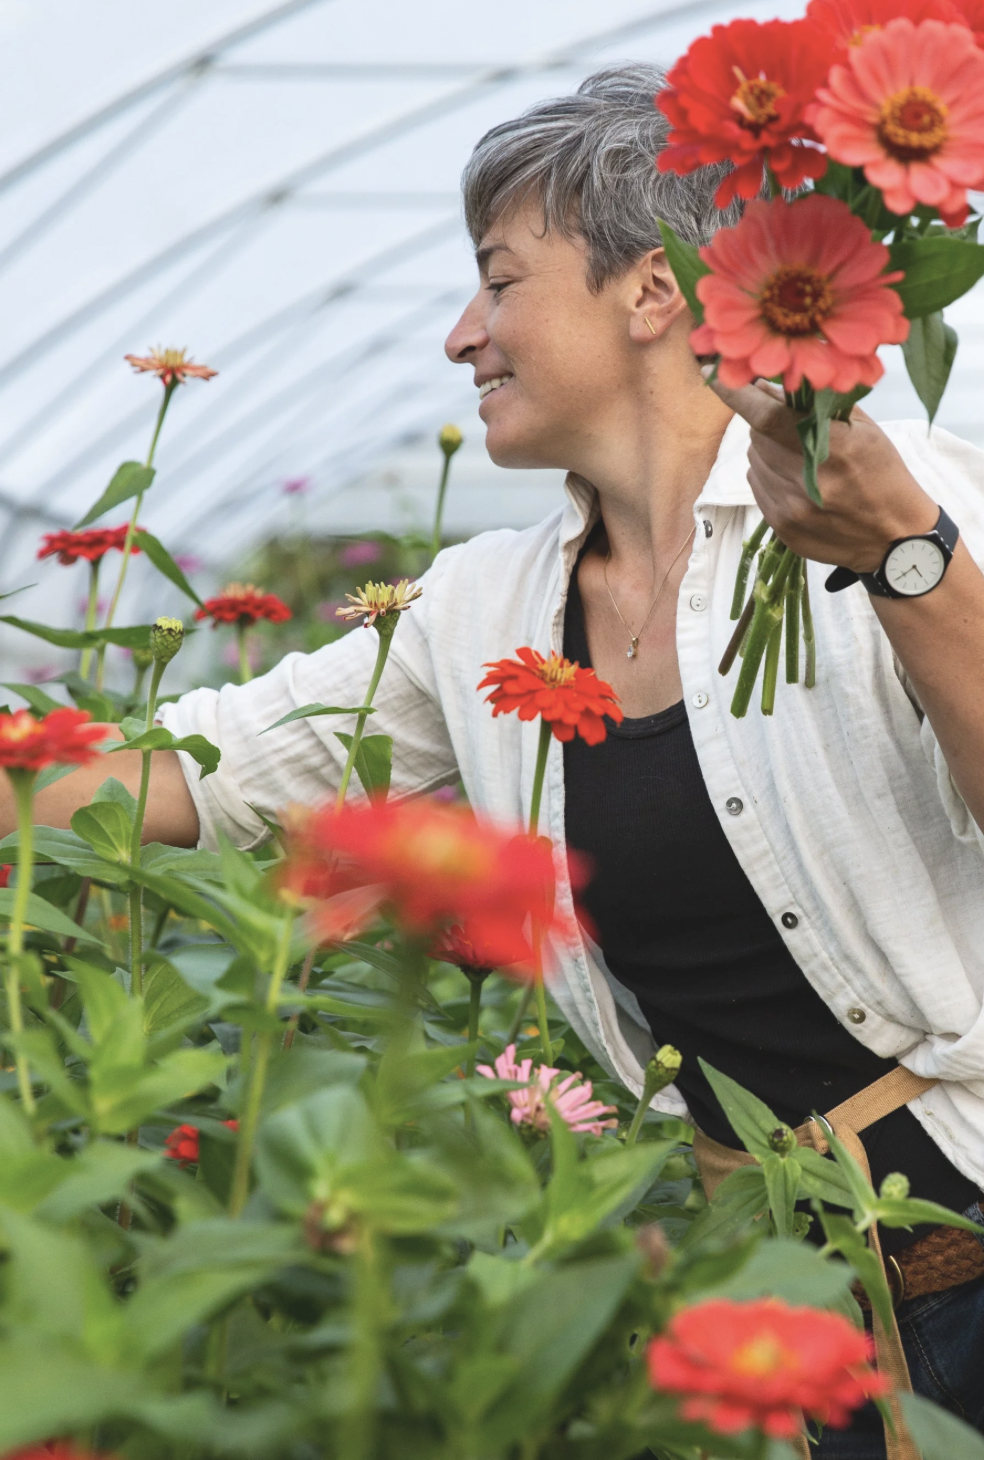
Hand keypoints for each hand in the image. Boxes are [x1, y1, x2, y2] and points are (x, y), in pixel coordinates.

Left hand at [706, 375, 938, 572]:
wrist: (893, 538)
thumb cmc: (884, 475)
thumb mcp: (864, 430)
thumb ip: (816, 405)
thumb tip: (765, 386)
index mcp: (835, 449)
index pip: (769, 417)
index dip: (737, 394)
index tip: (714, 373)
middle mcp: (807, 479)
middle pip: (758, 435)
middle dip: (768, 422)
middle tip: (792, 425)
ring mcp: (791, 506)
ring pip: (755, 459)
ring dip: (768, 449)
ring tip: (800, 457)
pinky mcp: (781, 526)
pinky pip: (756, 484)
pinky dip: (768, 474)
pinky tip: (795, 479)